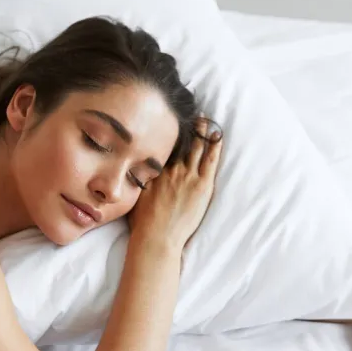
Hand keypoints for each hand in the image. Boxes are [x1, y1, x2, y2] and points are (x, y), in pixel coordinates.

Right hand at [128, 118, 221, 251]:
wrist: (156, 236)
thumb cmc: (143, 222)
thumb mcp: (135, 196)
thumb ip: (139, 182)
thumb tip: (133, 172)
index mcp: (155, 171)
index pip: (164, 147)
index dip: (169, 133)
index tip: (171, 122)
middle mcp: (171, 169)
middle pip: (180, 142)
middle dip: (187, 127)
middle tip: (192, 114)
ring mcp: (188, 175)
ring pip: (196, 147)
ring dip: (201, 131)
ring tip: (205, 119)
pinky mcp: (202, 185)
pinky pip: (211, 160)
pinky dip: (215, 145)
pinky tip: (218, 134)